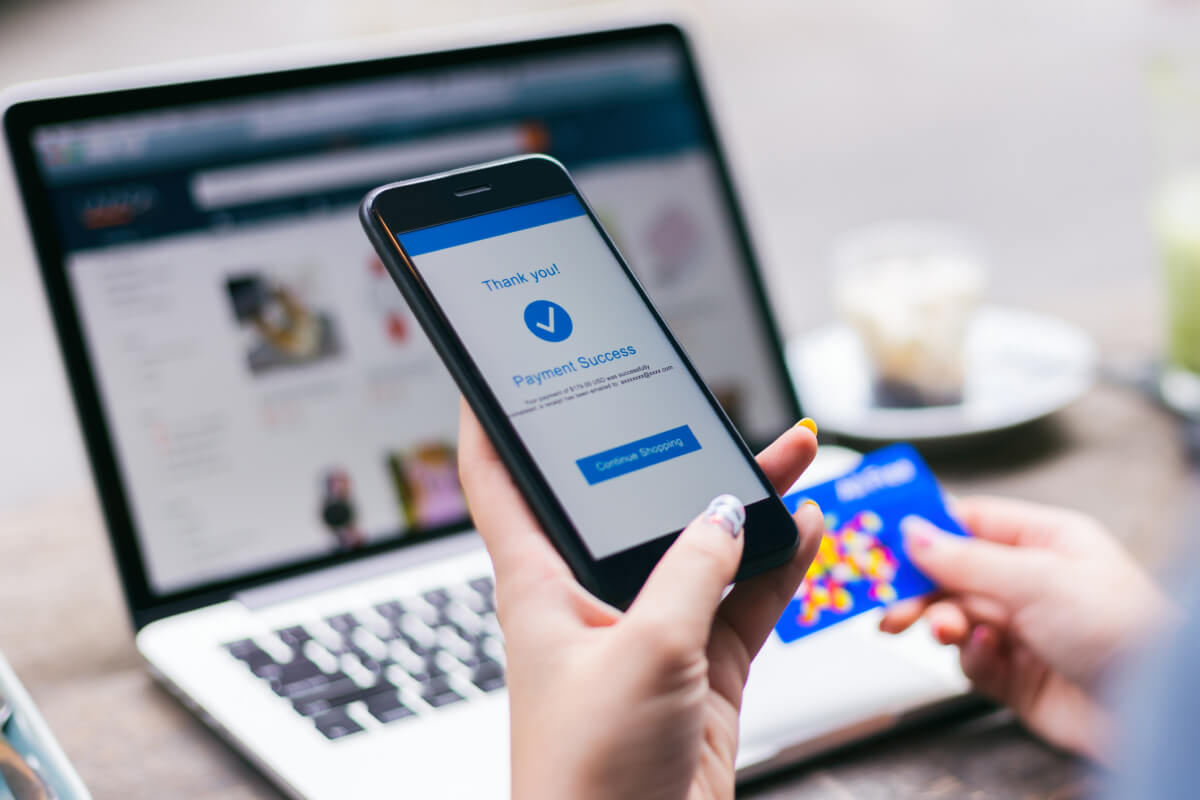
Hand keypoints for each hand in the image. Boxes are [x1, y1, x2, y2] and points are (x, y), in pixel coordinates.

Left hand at [457, 399, 823, 799]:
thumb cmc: (588, 776)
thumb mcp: (645, 652)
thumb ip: (693, 571)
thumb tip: (727, 513)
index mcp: (539, 585)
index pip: (501, 479)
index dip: (493, 419)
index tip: (500, 370)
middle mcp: (590, 599)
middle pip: (628, 504)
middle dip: (670, 454)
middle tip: (712, 409)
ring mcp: (647, 632)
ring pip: (697, 547)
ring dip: (741, 505)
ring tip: (787, 456)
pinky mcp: (696, 668)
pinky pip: (739, 599)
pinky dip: (772, 566)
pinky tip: (801, 529)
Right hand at [879, 497, 1174, 761]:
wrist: (1150, 711)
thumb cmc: (1122, 629)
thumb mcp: (1036, 578)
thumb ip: (965, 557)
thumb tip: (913, 532)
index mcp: (1045, 542)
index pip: (970, 522)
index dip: (925, 529)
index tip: (884, 538)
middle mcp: (1032, 582)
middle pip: (952, 574)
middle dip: (920, 588)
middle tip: (891, 602)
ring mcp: (1023, 629)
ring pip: (955, 617)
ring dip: (942, 622)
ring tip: (942, 631)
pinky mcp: (1016, 674)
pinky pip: (971, 660)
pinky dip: (974, 659)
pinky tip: (994, 656)